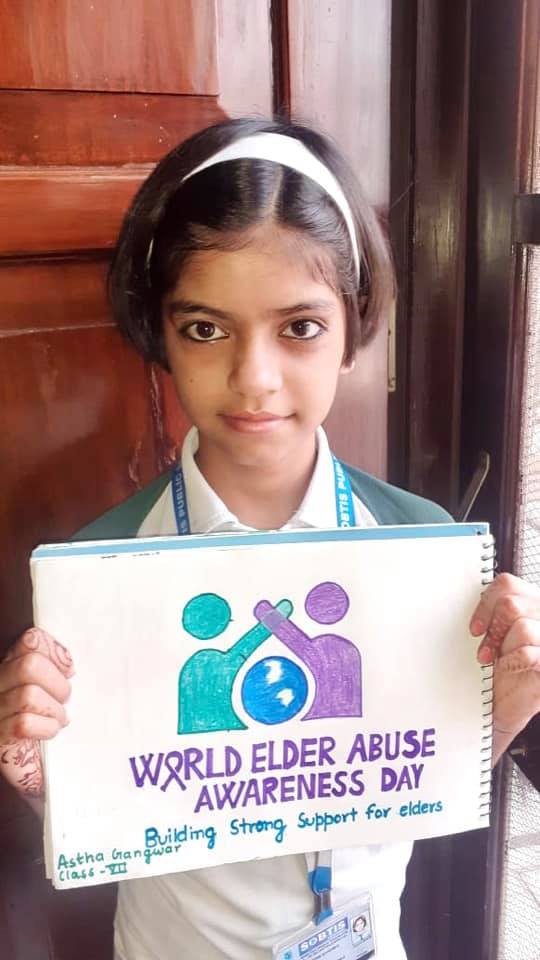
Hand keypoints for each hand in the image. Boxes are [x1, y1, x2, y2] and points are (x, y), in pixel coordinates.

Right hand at [0, 628, 73, 807]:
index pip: (30, 641)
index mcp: (12, 666)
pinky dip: (46, 728)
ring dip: (54, 710)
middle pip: (29, 665)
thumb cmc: (49, 722)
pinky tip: (50, 732)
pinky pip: (24, 724)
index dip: (55, 652)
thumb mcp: (55, 690)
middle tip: (64, 699)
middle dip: (58, 684)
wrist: (37, 768)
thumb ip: (59, 669)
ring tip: (59, 719)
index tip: (69, 670)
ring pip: (28, 695)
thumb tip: (68, 665)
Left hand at [470, 573, 539, 764]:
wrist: (500, 708)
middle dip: (493, 627)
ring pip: (523, 627)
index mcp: (530, 605)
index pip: (508, 584)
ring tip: (493, 661)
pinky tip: (507, 669)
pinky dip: (512, 661)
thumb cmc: (495, 670)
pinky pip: (529, 653)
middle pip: (513, 603)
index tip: (474, 628)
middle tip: (484, 649)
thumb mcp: (490, 635)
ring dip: (501, 646)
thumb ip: (490, 613)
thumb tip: (461, 596)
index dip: (486, 603)